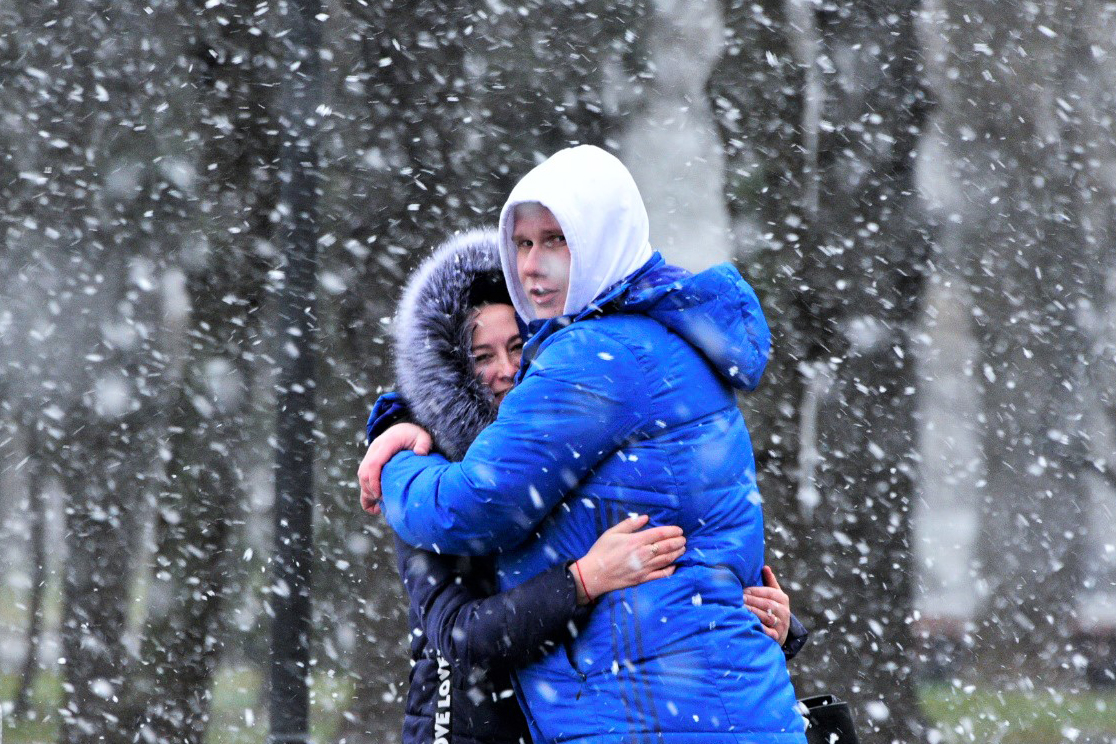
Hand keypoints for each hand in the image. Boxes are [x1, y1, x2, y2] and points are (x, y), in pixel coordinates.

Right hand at [358, 423, 432, 514]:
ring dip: (368, 491)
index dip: (374, 480)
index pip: (374, 463)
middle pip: (365, 472)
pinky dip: (366, 491)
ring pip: (362, 476)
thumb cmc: (414, 435)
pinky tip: (373, 506)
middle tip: (383, 502)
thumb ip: (423, 443)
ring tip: (379, 505)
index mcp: (386, 443)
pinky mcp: (370, 461)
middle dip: (371, 489)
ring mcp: (370, 455)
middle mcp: (375, 449)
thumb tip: (420, 453)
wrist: (403, 429)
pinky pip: (363, 477)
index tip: (380, 495)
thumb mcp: (423, 436)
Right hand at [570, 514, 684, 604]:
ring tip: (683, 549)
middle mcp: (643, 554)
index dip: (672, 531)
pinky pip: (661, 575)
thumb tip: (645, 517)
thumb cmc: (601, 551)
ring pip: (666, 560)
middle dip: (678, 542)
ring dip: (677, 553)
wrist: (594, 574)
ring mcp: (644, 568)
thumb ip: (630, 524)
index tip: (679, 530)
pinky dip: (670, 570)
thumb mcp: (612, 533)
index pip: (660, 534)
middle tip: (684, 539)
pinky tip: (675, 565)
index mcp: (636, 541)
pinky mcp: (643, 579)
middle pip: (666, 547)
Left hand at [744, 565, 790, 644]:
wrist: (780, 632)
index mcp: (782, 599)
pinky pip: (768, 632)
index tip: (743, 590)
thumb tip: (765, 567)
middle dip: (752, 601)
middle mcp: (784, 612)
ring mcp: (781, 625)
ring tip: (741, 609)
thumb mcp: (775, 596)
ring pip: (767, 617)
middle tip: (739, 598)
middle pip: (767, 604)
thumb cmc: (773, 610)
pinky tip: (749, 623)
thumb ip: (770, 582)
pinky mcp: (777, 637)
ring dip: (753, 612)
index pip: (770, 592)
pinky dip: (759, 627)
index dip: (756, 591)